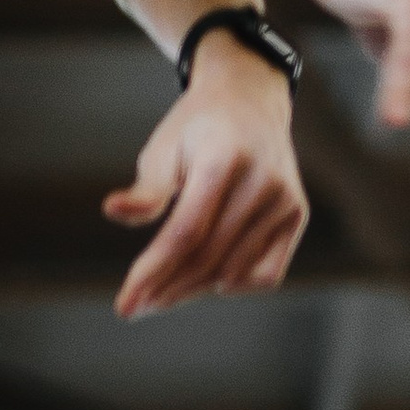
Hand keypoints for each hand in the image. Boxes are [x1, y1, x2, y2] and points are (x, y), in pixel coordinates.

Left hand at [102, 44, 309, 318]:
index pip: (186, 232)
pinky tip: (207, 282)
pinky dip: (235, 283)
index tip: (126, 303)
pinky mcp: (297, 214)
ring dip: (194, 289)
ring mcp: (285, 199)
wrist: (248, 101)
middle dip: (167, 288)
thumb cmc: (195, 128)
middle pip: (209, 256)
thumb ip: (146, 191)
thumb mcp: (163, 149)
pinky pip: (267, 272)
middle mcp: (262, 180)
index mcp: (223, 157)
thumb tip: (112, 211)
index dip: (153, 271)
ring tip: (161, 296)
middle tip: (134, 308)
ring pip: (234, 269)